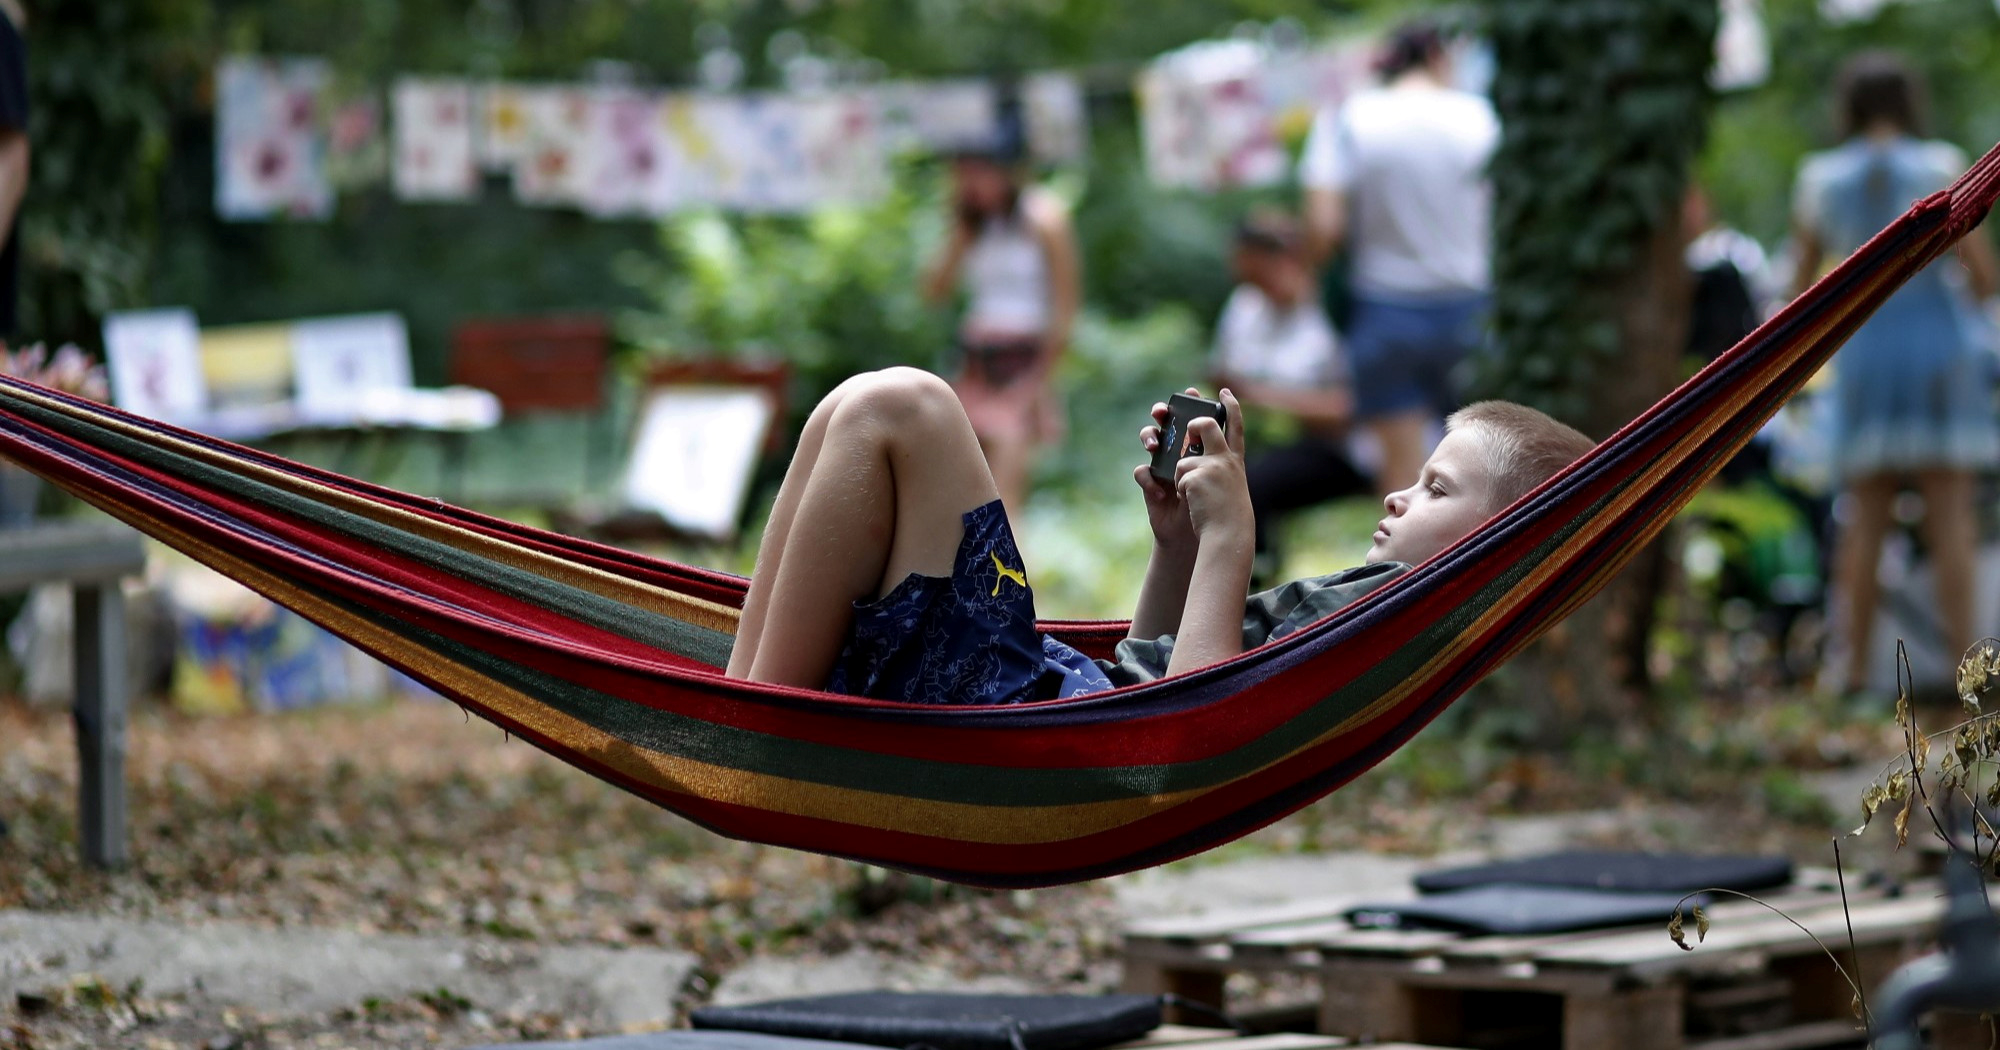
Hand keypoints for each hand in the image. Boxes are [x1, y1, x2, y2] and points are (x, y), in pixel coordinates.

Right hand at [1133, 387, 1200, 553]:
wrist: (1195, 537)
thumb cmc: (1212, 507)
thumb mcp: (1220, 477)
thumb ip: (1214, 455)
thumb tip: (1205, 429)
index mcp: (1201, 447)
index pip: (1196, 417)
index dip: (1193, 401)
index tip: (1192, 390)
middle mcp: (1180, 451)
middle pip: (1168, 422)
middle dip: (1163, 412)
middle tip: (1163, 412)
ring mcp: (1163, 465)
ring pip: (1150, 439)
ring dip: (1149, 437)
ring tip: (1155, 445)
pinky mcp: (1150, 483)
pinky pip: (1142, 472)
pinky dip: (1149, 479)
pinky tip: (1160, 491)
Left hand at [1174, 388, 1251, 546]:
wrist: (1227, 535)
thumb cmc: (1227, 517)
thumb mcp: (1228, 487)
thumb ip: (1214, 469)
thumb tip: (1187, 457)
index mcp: (1235, 462)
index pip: (1235, 426)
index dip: (1231, 406)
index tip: (1224, 392)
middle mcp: (1225, 459)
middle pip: (1206, 425)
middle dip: (1194, 422)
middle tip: (1191, 427)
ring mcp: (1210, 465)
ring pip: (1182, 460)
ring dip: (1181, 479)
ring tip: (1196, 497)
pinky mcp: (1195, 475)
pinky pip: (1175, 478)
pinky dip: (1177, 492)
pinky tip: (1192, 504)